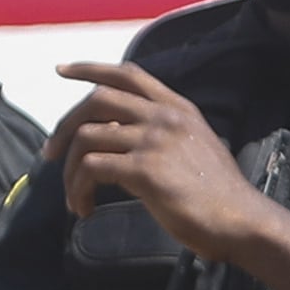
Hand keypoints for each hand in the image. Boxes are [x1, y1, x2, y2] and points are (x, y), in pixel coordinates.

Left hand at [50, 60, 289, 289]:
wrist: (240, 221)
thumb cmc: (217, 195)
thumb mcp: (194, 148)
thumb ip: (159, 137)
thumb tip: (116, 142)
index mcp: (177, 108)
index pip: (126, 73)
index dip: (89, 69)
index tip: (61, 71)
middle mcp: (164, 117)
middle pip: (96, 100)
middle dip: (64, 126)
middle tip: (49, 155)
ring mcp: (154, 140)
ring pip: (87, 137)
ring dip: (68, 170)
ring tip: (73, 197)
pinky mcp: (145, 170)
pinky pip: (91, 168)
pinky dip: (78, 189)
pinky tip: (84, 208)